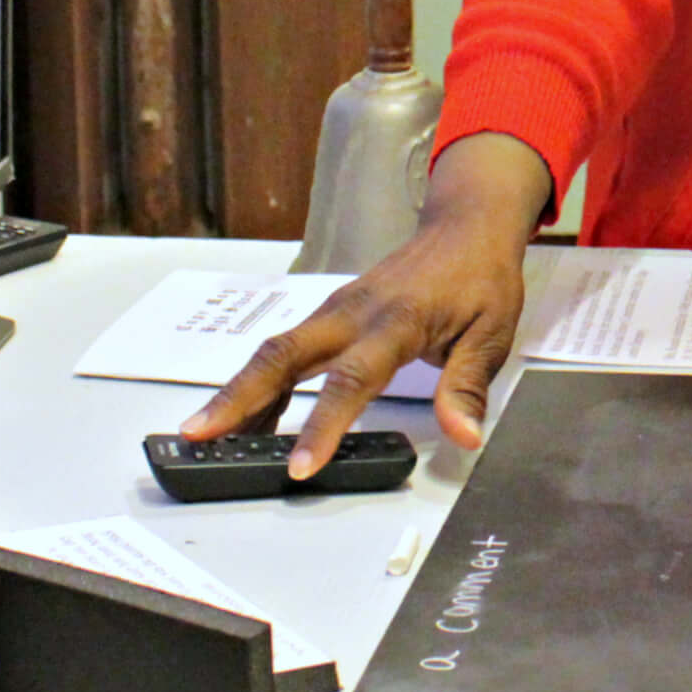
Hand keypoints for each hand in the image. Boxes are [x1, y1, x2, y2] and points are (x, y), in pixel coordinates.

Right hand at [180, 133, 548, 476]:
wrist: (467, 224)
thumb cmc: (481, 279)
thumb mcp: (491, 335)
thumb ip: (467, 388)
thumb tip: (464, 438)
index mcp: (396, 320)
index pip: (352, 379)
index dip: (324, 426)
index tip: (299, 467)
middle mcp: (354, 312)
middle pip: (283, 355)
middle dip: (239, 397)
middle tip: (200, 434)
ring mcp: (336, 310)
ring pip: (275, 351)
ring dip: (239, 390)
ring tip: (205, 433)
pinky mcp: (331, 314)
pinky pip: (287, 348)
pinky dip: (261, 381)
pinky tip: (249, 416)